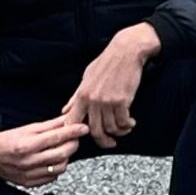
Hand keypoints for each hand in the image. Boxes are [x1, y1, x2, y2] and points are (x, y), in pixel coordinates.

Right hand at [0, 116, 87, 188]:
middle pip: (62, 154)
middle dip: (73, 144)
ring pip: (60, 168)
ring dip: (66, 157)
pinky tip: (53, 160)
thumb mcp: (28, 128)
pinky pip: (52, 178)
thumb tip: (68, 119)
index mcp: (27, 145)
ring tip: (63, 149)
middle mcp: (28, 162)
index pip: (56, 137)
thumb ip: (50, 125)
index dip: (73, 131)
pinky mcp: (30, 183)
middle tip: (75, 138)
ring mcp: (29, 175)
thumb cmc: (8, 139)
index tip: (83, 128)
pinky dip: (57, 169)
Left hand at [62, 23, 159, 148]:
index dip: (77, 135)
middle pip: (94, 131)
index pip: (73, 122)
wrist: (126, 51)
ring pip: (111, 128)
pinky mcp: (122, 101)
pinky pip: (123, 122)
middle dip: (103, 141)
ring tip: (124, 129)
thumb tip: (64, 111)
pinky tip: (130, 123)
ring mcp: (107, 101)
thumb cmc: (106, 62)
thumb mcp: (86, 77)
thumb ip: (76, 97)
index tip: (85, 139)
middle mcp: (93, 100)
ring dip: (119, 132)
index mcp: (82, 95)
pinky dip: (127, 126)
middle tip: (109, 143)